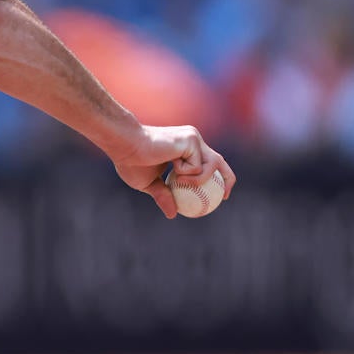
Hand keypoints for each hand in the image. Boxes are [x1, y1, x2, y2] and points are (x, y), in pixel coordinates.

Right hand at [103, 124, 235, 218]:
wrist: (125, 145)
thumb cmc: (131, 161)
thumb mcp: (149, 183)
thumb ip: (164, 195)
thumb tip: (173, 214)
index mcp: (183, 149)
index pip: (207, 162)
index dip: (217, 177)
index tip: (219, 194)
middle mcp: (191, 141)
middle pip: (218, 161)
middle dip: (228, 178)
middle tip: (226, 196)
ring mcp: (193, 139)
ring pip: (211, 166)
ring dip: (198, 181)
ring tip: (180, 180)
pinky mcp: (192, 140)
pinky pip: (198, 167)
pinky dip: (186, 174)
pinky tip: (170, 164)